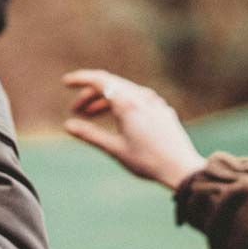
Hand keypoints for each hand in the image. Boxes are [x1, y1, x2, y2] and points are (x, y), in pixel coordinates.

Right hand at [62, 69, 205, 189]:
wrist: (182, 168)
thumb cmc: (147, 161)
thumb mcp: (114, 149)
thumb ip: (90, 135)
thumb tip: (68, 126)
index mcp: (128, 103)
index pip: (99, 80)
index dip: (80, 79)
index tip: (66, 82)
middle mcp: (141, 97)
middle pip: (110, 85)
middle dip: (90, 95)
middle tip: (76, 111)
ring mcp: (154, 102)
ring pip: (123, 92)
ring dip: (104, 100)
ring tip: (91, 116)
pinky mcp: (162, 110)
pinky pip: (136, 99)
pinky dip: (120, 104)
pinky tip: (116, 120)